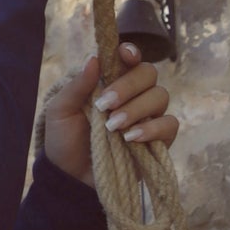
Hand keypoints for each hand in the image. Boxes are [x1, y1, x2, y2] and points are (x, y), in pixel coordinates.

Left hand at [41, 41, 180, 185]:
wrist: (70, 177)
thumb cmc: (64, 140)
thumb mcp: (60, 111)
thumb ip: (76, 86)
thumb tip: (94, 58)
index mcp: (110, 82)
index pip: (129, 59)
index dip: (131, 53)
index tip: (125, 55)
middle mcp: (133, 95)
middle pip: (148, 73)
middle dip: (128, 86)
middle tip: (105, 105)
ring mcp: (148, 116)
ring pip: (160, 96)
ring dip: (137, 109)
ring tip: (113, 127)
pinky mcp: (158, 140)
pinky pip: (169, 125)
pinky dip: (153, 129)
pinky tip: (131, 139)